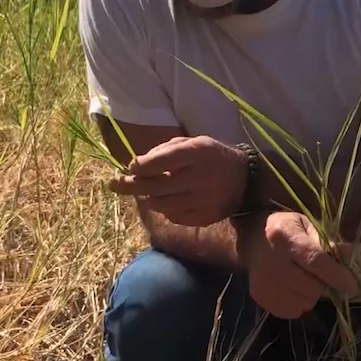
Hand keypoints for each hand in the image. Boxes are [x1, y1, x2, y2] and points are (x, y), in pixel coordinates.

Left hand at [108, 135, 246, 226]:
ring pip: (161, 204)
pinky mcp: (205, 218)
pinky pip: (173, 217)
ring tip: (148, 190)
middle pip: (156, 186)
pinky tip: (168, 200)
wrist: (245, 179)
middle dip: (132, 184)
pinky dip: (165, 209)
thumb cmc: (211, 156)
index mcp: (198, 153)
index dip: (140, 166)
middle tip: (115, 183)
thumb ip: (164, 151)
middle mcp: (201, 178)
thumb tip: (135, 166)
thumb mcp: (193, 143)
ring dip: (149, 197)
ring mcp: (203, 201)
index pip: (161, 161)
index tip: (130, 167)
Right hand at [242, 211, 358, 318]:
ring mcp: (264, 282)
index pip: (314, 260)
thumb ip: (326, 241)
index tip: (352, 285)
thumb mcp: (306, 225)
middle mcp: (271, 261)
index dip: (336, 275)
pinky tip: (294, 288)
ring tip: (305, 280)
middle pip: (311, 286)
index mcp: (284, 236)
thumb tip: (349, 255)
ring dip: (312, 295)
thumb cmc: (284, 229)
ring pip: (304, 302)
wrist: (250, 240)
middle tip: (321, 275)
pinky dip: (299, 303)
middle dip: (323, 283)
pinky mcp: (260, 297)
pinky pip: (292, 311)